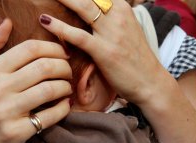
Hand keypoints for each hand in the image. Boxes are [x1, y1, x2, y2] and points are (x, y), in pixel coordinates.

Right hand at [0, 19, 72, 142]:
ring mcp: (7, 111)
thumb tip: (7, 22)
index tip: (62, 54)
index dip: (53, 48)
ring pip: (50, 90)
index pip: (30, 49)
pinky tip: (64, 105)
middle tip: (68, 71)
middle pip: (44, 67)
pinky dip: (63, 109)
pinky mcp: (17, 132)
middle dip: (64, 67)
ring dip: (66, 87)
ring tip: (67, 88)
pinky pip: (50, 116)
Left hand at [39, 0, 170, 105]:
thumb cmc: (134, 57)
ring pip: (83, 6)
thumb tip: (90, 7)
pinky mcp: (104, 51)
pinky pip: (79, 36)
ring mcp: (112, 33)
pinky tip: (45, 20)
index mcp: (122, 7)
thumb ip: (108, 15)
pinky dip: (60, 27)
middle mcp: (118, 15)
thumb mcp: (125, 28)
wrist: (150, 82)